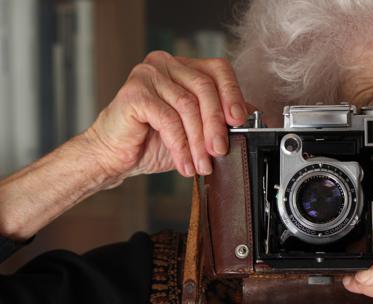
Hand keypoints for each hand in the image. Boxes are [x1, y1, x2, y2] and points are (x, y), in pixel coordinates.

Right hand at [86, 51, 247, 180]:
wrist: (115, 156)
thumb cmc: (153, 141)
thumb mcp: (196, 130)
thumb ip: (219, 119)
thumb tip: (252, 117)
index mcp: (183, 68)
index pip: (218, 70)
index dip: (232, 94)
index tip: (239, 120)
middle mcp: (166, 64)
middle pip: (205, 88)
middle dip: (216, 124)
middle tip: (220, 151)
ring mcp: (148, 74)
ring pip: (188, 106)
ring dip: (199, 141)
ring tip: (202, 164)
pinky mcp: (134, 92)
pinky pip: (168, 119)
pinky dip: (180, 145)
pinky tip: (184, 163)